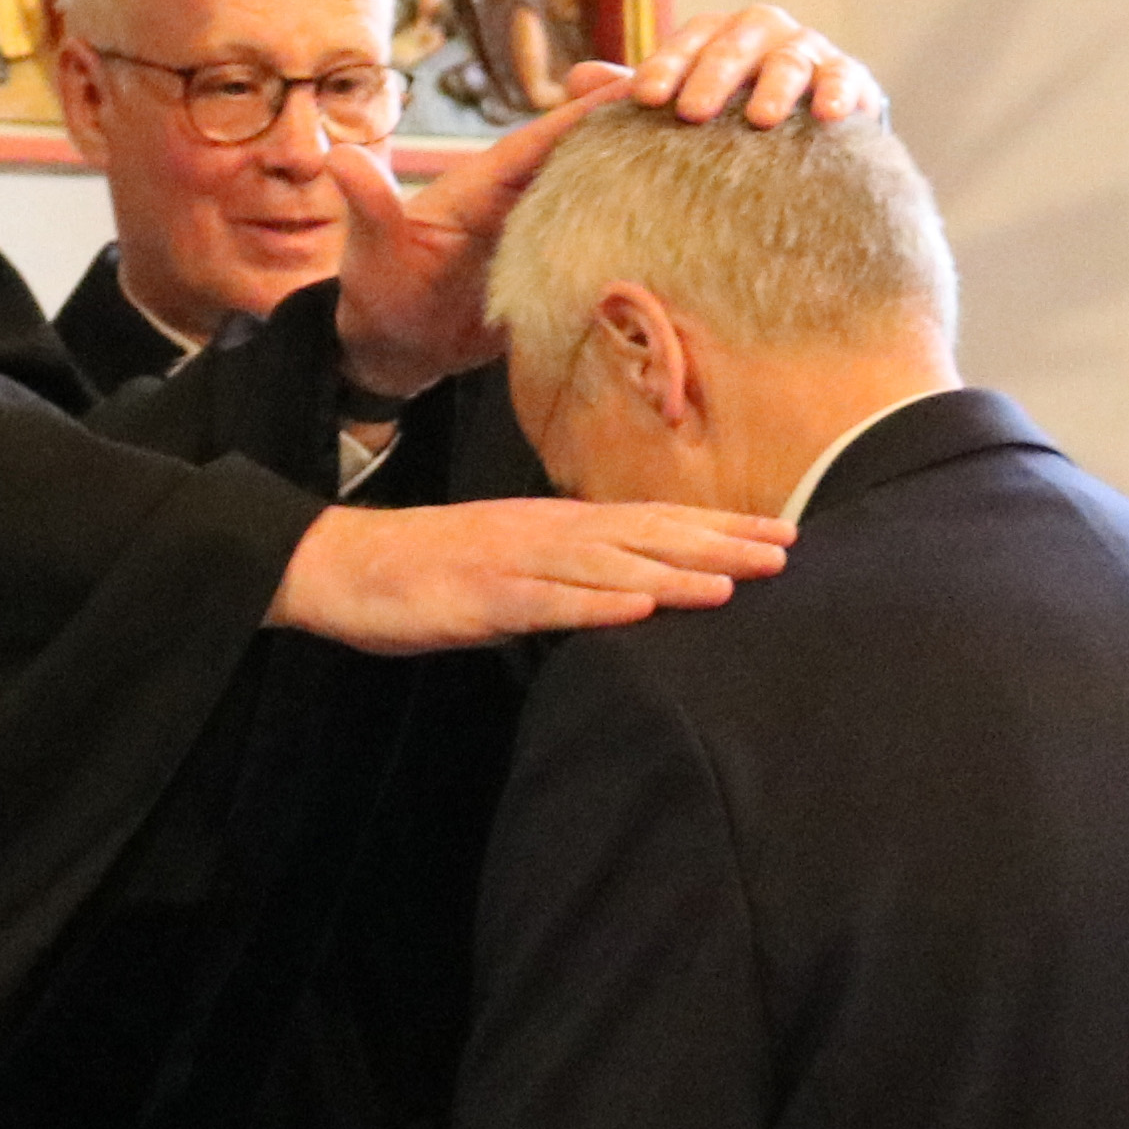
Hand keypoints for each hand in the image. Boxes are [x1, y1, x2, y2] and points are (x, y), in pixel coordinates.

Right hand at [265, 500, 791, 654]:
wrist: (339, 564)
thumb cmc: (425, 570)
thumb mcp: (509, 565)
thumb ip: (567, 573)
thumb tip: (628, 586)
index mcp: (554, 525)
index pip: (651, 522)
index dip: (717, 526)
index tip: (781, 533)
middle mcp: (545, 532)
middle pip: (646, 534)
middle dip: (719, 542)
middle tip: (788, 550)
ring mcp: (515, 562)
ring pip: (608, 563)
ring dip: (673, 569)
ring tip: (736, 579)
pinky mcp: (483, 597)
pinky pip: (548, 602)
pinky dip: (597, 604)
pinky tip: (640, 607)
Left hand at [328, 9, 881, 396]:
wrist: (393, 348)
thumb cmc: (383, 301)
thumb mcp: (374, 254)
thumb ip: (366, 205)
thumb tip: (333, 154)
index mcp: (494, 178)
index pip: (554, 133)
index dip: (602, 108)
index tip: (657, 83)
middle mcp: (533, 188)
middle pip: (604, 141)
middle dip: (662, 116)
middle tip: (736, 92)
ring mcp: (557, 220)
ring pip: (626, 176)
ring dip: (680, 159)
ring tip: (753, 139)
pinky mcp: (572, 255)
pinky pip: (627, 221)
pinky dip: (674, 213)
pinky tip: (728, 210)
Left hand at [624, 2, 881, 128]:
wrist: (802, 146)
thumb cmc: (725, 124)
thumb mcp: (681, 105)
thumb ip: (634, 93)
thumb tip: (574, 80)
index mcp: (720, 36)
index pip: (691, 39)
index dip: (667, 64)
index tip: (644, 99)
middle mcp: (765, 34)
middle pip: (738, 42)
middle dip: (716, 74)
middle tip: (693, 113)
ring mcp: (810, 53)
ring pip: (792, 59)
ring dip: (777, 86)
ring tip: (762, 120)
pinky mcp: (852, 80)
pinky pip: (847, 79)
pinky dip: (840, 92)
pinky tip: (829, 117)